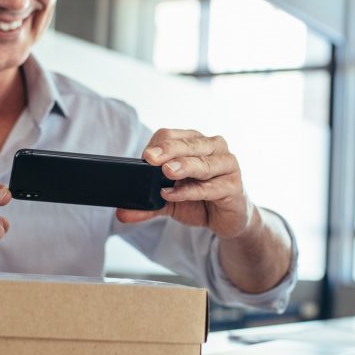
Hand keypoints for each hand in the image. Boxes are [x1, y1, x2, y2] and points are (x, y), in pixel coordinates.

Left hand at [116, 129, 253, 238]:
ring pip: (202, 163)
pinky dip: (190, 191)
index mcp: (195, 142)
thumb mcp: (169, 201)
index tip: (144, 159)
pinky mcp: (233, 187)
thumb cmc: (200, 200)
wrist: (228, 218)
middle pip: (187, 144)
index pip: (172, 136)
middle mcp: (213, 148)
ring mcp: (226, 165)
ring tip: (166, 172)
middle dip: (168, 151)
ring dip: (184, 166)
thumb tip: (121, 213)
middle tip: (150, 159)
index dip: (157, 146)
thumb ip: (147, 204)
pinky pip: (210, 187)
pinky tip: (174, 194)